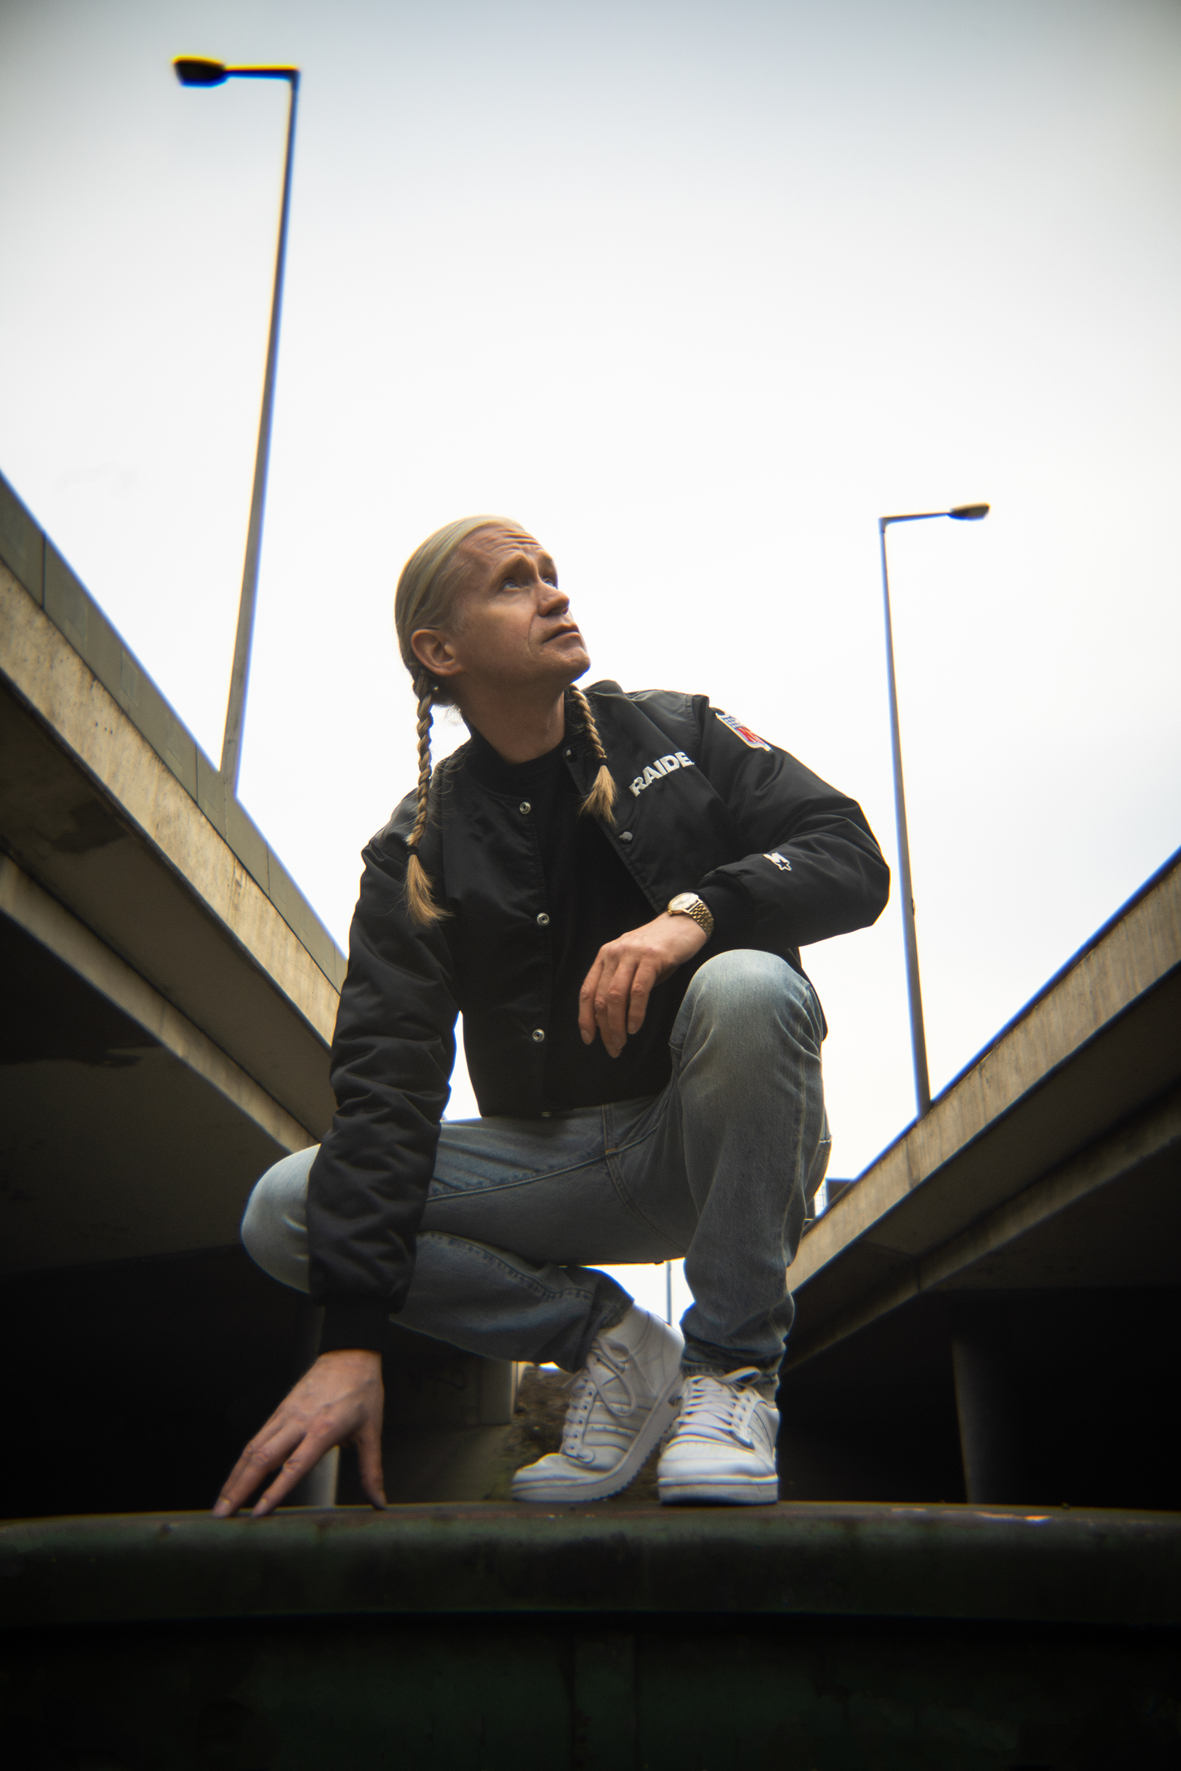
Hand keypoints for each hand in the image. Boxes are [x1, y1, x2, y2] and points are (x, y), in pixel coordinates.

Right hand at [213, 1348, 385, 1517]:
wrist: (350, 1355)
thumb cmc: (362, 1392)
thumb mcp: (372, 1432)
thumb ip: (371, 1471)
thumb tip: (378, 1501)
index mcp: (323, 1429)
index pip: (294, 1466)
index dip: (274, 1492)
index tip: (257, 1514)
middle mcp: (299, 1422)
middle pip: (262, 1458)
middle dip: (239, 1489)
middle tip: (223, 1516)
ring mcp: (285, 1415)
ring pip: (252, 1448)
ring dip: (234, 1477)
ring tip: (221, 1503)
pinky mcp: (280, 1411)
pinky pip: (257, 1438)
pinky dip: (242, 1460)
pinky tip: (235, 1476)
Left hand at [578, 913, 706, 1057]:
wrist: (683, 924)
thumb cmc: (659, 949)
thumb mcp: (633, 964)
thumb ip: (621, 985)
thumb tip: (611, 1020)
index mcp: (605, 956)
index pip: (587, 991)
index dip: (585, 1018)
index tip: (589, 1039)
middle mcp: (614, 954)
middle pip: (601, 998)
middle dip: (604, 1028)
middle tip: (613, 1048)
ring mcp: (632, 954)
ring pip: (616, 996)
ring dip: (617, 1025)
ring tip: (622, 1041)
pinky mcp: (652, 957)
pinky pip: (638, 991)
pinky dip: (635, 1012)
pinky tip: (635, 1026)